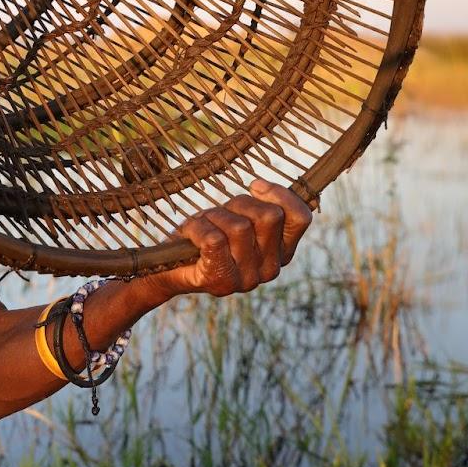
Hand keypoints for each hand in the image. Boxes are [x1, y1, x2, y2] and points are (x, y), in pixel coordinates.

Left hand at [153, 179, 312, 297]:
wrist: (168, 269)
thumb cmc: (204, 237)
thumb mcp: (237, 218)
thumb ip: (259, 208)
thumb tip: (261, 187)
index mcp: (281, 254)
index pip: (300, 218)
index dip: (280, 194)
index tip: (255, 186)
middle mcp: (270, 269)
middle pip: (269, 216)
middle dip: (239, 204)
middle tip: (219, 214)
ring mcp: (247, 278)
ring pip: (240, 226)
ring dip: (214, 216)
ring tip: (203, 226)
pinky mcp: (222, 280)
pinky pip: (214, 238)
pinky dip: (196, 227)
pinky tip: (190, 234)